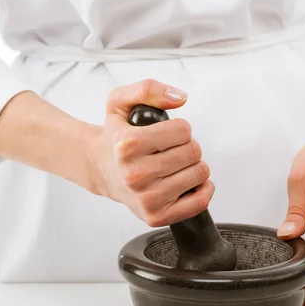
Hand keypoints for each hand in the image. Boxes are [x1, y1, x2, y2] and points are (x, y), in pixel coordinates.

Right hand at [91, 79, 213, 226]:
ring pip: (200, 174)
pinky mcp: (156, 216)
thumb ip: (148, 89)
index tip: (167, 133)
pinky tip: (188, 182)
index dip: (180, 128)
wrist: (101, 169)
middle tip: (170, 150)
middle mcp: (135, 174)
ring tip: (174, 166)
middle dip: (187, 147)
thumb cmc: (116, 137)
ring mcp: (147, 198)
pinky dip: (203, 190)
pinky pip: (199, 202)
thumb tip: (180, 97)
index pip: (183, 130)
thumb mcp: (120, 101)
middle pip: (194, 152)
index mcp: (127, 145)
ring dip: (193, 166)